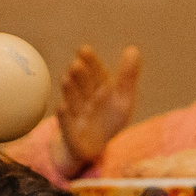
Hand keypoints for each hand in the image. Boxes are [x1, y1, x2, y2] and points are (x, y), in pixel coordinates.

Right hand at [57, 44, 141, 169]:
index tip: (84, 49)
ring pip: (72, 102)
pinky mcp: (70, 133)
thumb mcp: (123, 98)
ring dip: (70, 92)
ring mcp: (75, 115)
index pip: (94, 73)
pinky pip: (66, 125)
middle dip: (79, 76)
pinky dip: (64, 117)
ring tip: (67, 79)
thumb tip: (133, 48)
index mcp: (97, 89)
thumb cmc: (108, 119)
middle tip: (76, 65)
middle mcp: (83, 99)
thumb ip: (127, 75)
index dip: (90, 62)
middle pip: (81, 86)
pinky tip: (62, 107)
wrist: (91, 147)